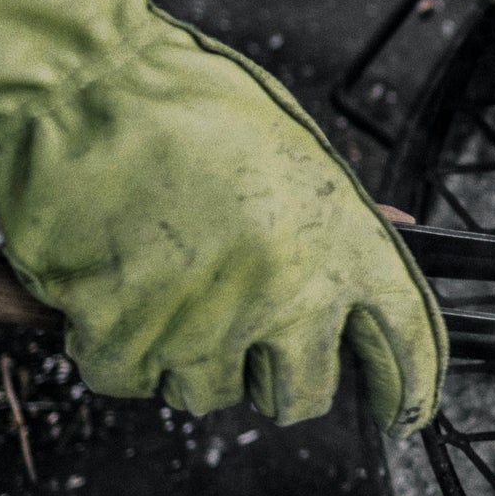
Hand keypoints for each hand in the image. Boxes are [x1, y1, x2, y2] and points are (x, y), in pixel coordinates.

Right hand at [0, 0, 445, 433]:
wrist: (82, 86)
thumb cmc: (186, 102)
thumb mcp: (293, 149)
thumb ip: (336, 218)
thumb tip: (390, 240)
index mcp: (341, 244)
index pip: (407, 341)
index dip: (412, 387)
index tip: (406, 409)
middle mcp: (287, 297)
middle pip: (304, 395)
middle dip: (278, 377)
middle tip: (246, 334)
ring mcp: (207, 328)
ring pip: (210, 393)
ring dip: (189, 355)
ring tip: (165, 281)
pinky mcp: (128, 342)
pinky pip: (129, 379)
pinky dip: (116, 344)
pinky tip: (112, 285)